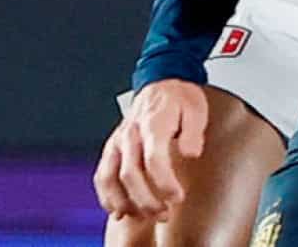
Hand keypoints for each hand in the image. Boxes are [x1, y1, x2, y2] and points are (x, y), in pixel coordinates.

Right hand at [93, 78, 207, 222]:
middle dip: (146, 200)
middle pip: (131, 173)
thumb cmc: (179, 98)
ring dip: (124, 201)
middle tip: (164, 213)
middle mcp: (132, 132)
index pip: (154, 158)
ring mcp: (119, 140)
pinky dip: (106, 195)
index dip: (164, 182)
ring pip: (110, 176)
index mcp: (153, 122)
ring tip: (142, 216)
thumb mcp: (196, 110)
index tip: (177, 197)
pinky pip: (102, 174)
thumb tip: (190, 153)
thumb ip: (194, 133)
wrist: (162, 81)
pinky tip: (118, 209)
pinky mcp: (113, 147)